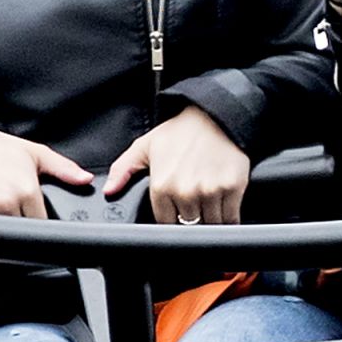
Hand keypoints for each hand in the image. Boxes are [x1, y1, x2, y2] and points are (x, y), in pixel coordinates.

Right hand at [0, 120, 91, 219]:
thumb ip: (64, 169)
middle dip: (20, 225)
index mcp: (27, 190)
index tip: (34, 219)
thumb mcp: (36, 154)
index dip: (39, 224)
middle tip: (13, 213)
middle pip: (20, 230)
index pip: (41, 223)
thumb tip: (86, 179)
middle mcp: (6, 201)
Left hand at [104, 107, 253, 225]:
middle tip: (195, 207)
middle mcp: (185, 191)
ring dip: (211, 220)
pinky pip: (231, 218)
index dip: (172, 219)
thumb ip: (123, 169)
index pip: (164, 222)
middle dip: (192, 219)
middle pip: (189, 225)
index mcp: (162, 185)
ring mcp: (210, 191)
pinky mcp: (232, 189)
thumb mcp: (145, 146)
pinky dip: (229, 219)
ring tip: (210, 206)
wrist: (216, 116)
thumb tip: (109, 191)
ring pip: (210, 224)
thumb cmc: (181, 132)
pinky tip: (225, 209)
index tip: (178, 213)